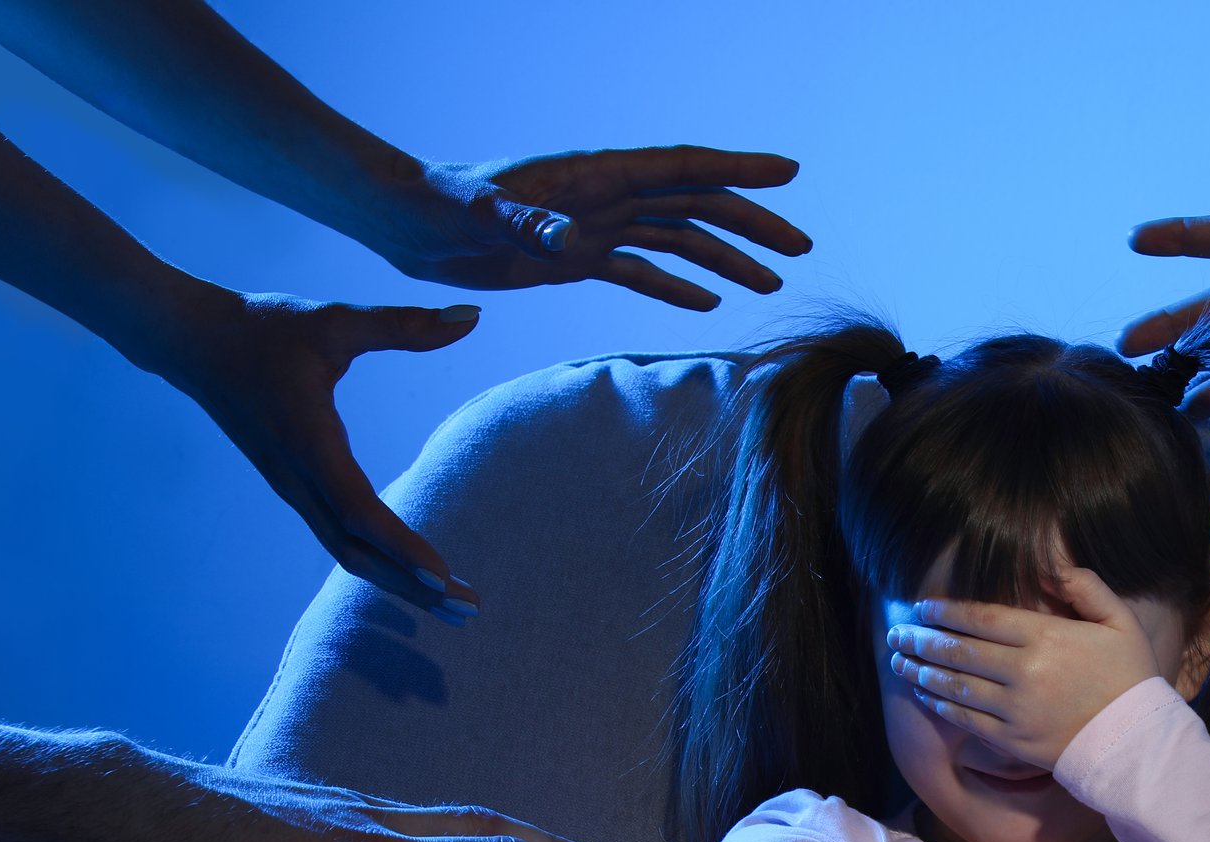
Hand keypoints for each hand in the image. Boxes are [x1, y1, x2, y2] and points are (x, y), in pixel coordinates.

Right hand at [143, 289, 487, 619]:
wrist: (190, 340)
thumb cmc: (262, 327)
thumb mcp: (335, 321)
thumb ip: (403, 325)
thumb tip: (472, 318)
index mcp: (308, 444)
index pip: (360, 512)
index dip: (401, 548)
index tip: (443, 579)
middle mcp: (297, 478)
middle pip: (358, 552)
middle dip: (413, 587)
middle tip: (469, 611)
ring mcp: (292, 488)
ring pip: (346, 552)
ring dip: (398, 583)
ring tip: (451, 607)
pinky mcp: (292, 487)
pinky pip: (337, 538)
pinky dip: (376, 563)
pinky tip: (410, 576)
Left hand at [373, 146, 810, 306]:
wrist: (408, 226)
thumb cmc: (440, 207)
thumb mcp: (482, 213)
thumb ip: (526, 221)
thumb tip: (569, 239)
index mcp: (596, 175)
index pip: (683, 168)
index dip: (737, 170)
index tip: (788, 174)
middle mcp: (605, 196)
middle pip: (695, 205)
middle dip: (750, 224)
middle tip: (801, 248)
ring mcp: (595, 227)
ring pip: (677, 239)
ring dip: (725, 259)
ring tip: (771, 284)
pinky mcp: (575, 259)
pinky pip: (640, 272)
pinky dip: (674, 287)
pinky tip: (708, 305)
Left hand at [883, 569, 1164, 769]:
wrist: (1136, 741)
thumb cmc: (1130, 677)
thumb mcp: (1120, 621)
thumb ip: (1086, 587)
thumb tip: (1053, 565)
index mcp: (1046, 637)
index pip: (981, 619)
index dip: (945, 612)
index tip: (923, 608)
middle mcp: (1024, 671)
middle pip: (958, 651)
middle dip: (921, 640)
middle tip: (898, 633)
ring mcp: (1015, 708)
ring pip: (954, 685)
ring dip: (921, 671)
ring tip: (899, 661)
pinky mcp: (1012, 740)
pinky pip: (965, 719)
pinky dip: (940, 705)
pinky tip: (925, 694)